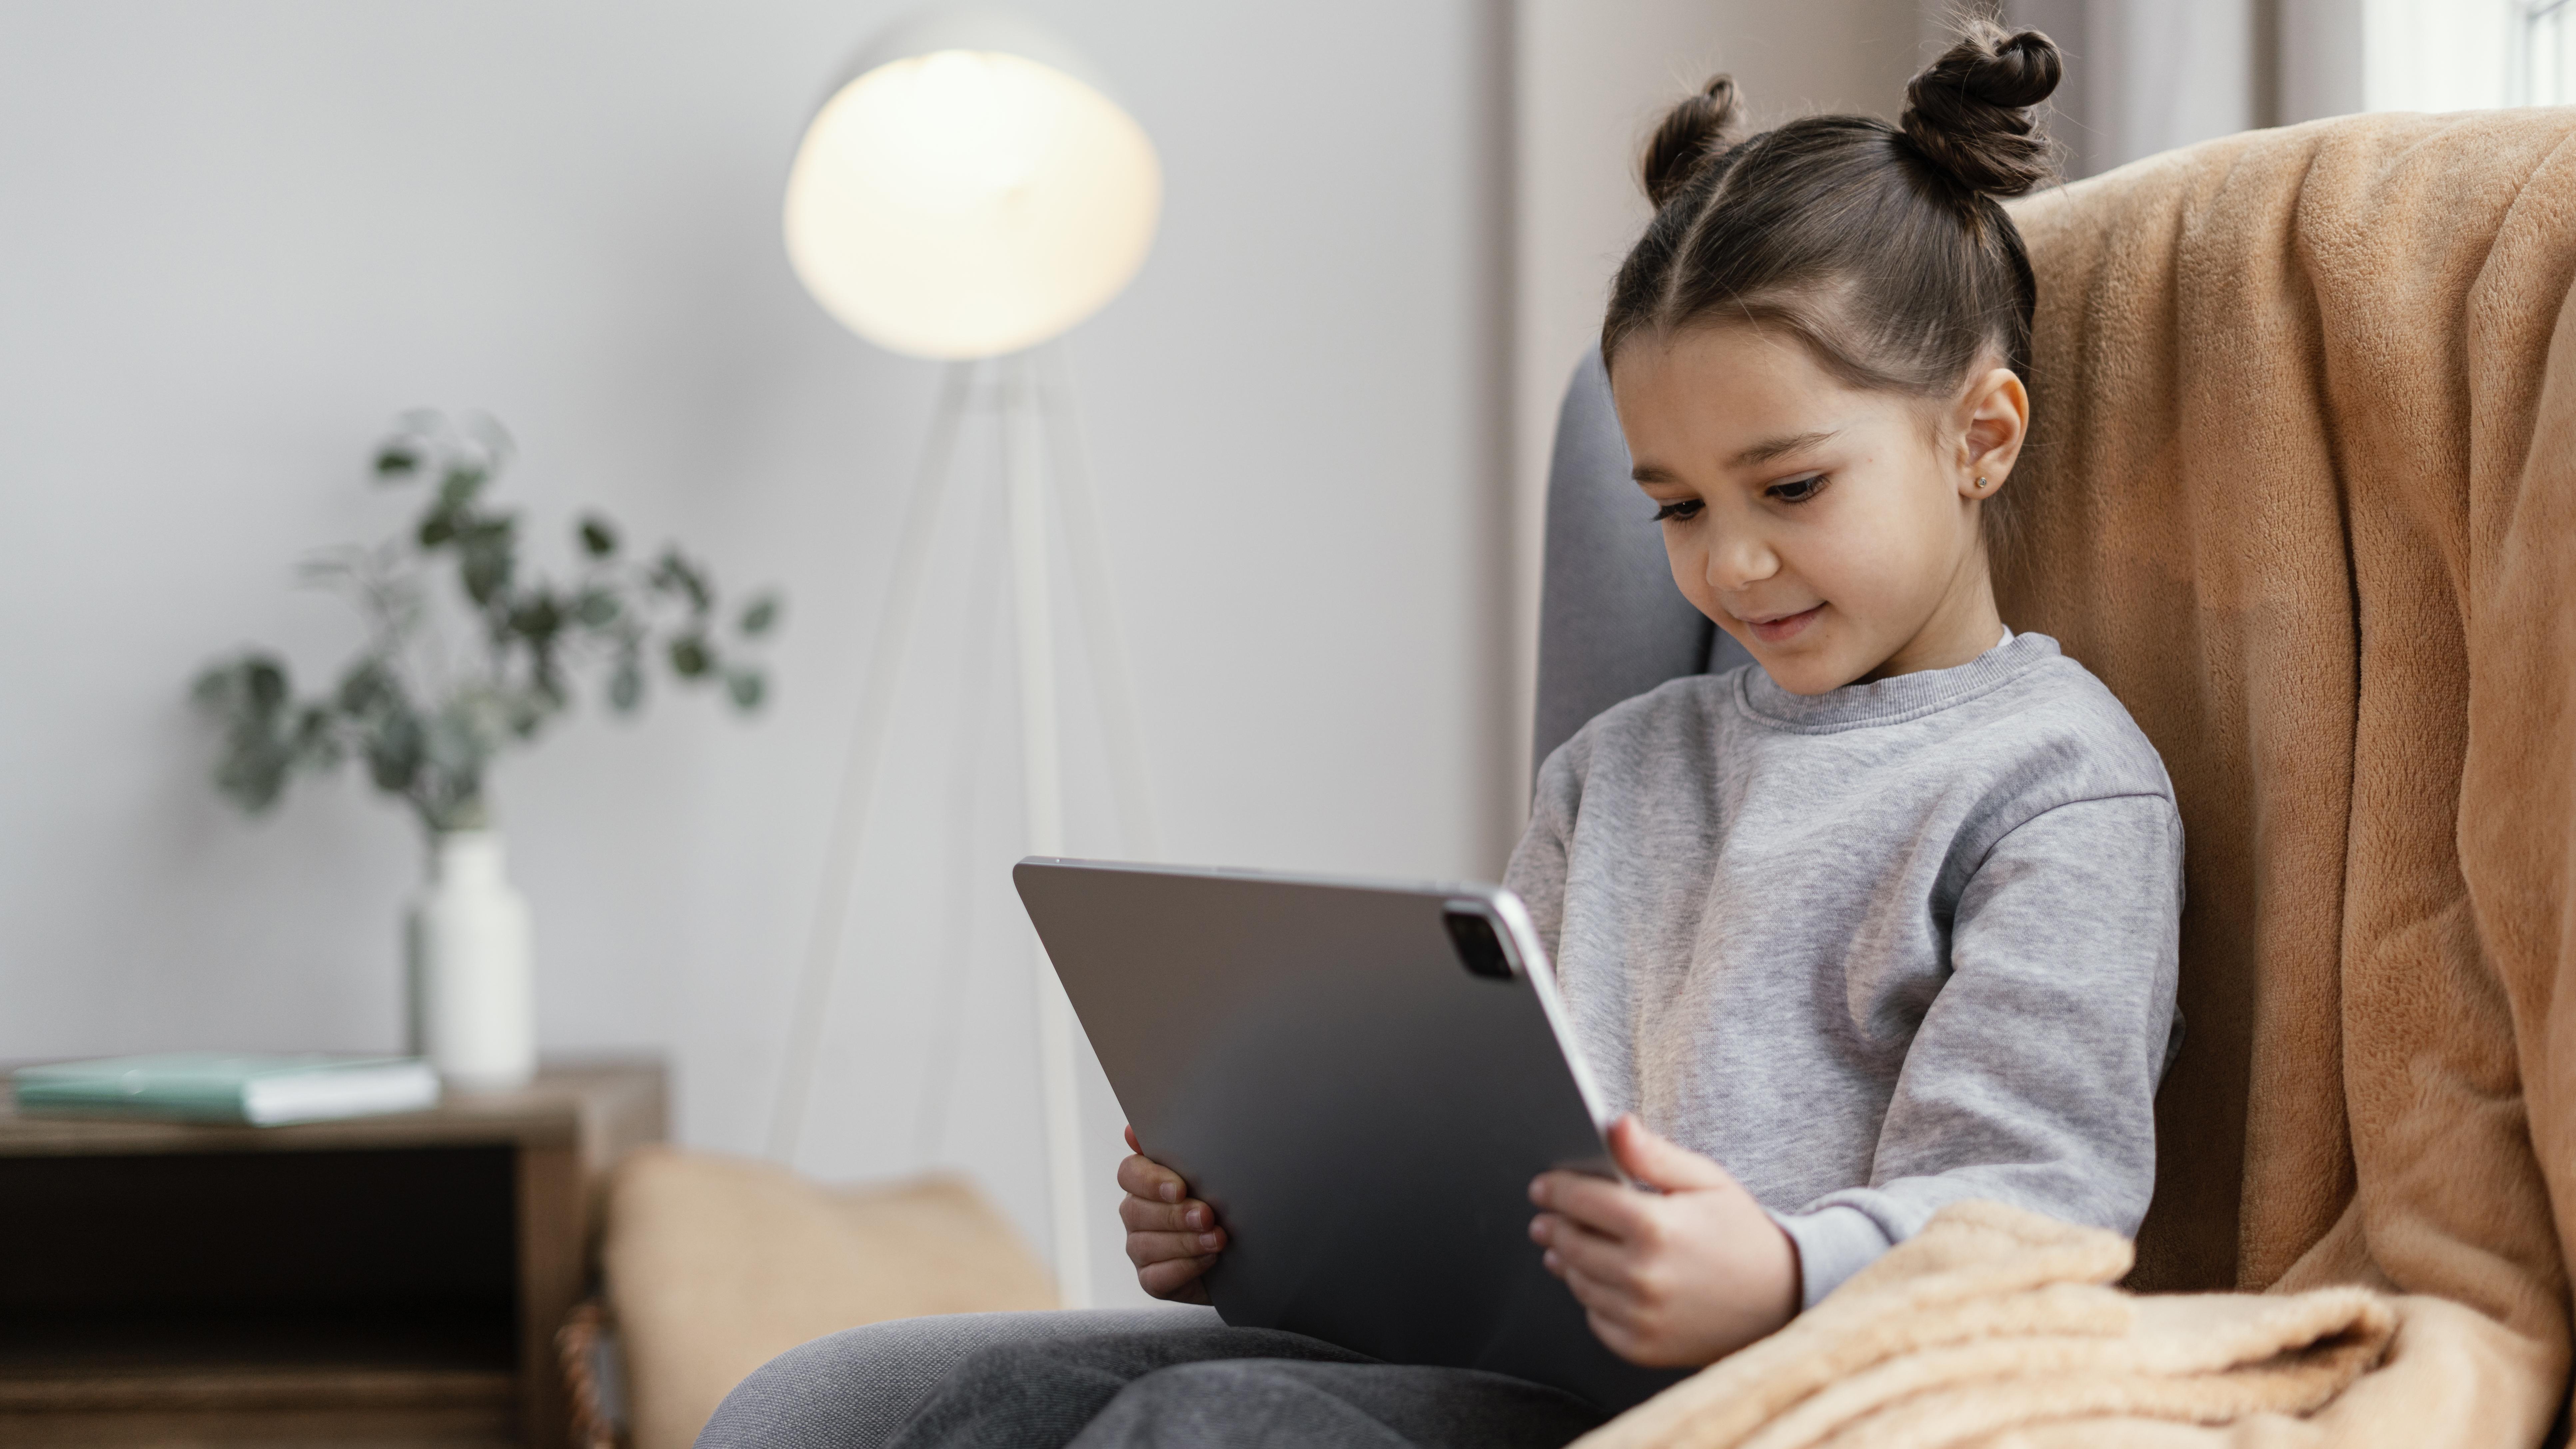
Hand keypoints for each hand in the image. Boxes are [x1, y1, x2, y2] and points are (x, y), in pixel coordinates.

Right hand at [1118, 1124, 1225, 1302]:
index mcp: (1145, 1181)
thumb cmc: (1223, 1204)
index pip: (1129, 1173)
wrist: (1245, 1250)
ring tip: (1217, 1239)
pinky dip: (1184, 1268)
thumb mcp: (1210, 1174)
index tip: (1180, 1187)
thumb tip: (1132, 1131)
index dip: (1150, 1181)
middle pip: (1136, 1211)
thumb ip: (1177, 1150)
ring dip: (1185, 1242)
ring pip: (1145, 1245)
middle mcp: (1136, 1213)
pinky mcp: (1152, 1279)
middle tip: (1207, 1215)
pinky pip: (1156, 1277)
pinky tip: (1209, 1260)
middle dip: (1175, 1215)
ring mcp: (1140, 1248)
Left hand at [1528, 1115, 1799, 1366]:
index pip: (1581, 1200)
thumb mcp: (1705, 1181)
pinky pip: (1596, 1318)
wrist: (1782, 1297)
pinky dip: (1592, 1298)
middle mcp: (1643, 1276)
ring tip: (1564, 1247)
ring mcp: (1641, 1317)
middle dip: (1553, 1225)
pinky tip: (1600, 1281)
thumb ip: (1653, 1154)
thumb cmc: (1740, 1231)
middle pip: (1571, 1242)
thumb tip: (1614, 1124)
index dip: (1555, 1190)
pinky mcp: (1642, 1347)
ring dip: (1567, 1261)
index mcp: (1656, 1227)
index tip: (1541, 1187)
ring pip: (1578, 1281)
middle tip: (1545, 1218)